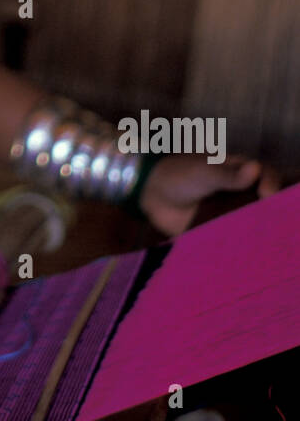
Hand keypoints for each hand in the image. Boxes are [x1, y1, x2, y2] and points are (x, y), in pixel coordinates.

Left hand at [139, 154, 281, 236]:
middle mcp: (237, 192)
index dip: (271, 183)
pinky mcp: (217, 230)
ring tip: (257, 238)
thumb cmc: (178, 175)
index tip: (267, 194)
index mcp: (237, 171)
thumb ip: (228, 175)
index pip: (264, 175)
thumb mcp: (204, 172)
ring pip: (251, 221)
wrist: (150, 195)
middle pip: (262, 201)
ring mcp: (228, 212)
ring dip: (255, 230)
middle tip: (267, 220)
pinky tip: (242, 251)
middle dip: (268, 211)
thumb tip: (256, 169)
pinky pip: (234, 238)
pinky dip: (239, 244)